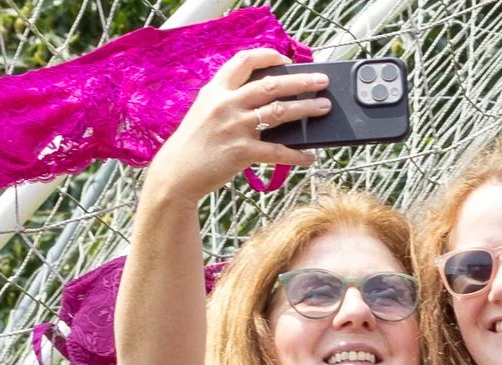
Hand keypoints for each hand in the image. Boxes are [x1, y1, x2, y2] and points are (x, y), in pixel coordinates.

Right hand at [141, 49, 324, 206]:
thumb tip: (267, 97)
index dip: (269, 56)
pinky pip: (277, 151)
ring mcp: (234, 127)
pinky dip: (297, 154)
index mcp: (216, 89)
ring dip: (306, 109)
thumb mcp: (206, 110)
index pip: (244, 61)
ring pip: (278, 112)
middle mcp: (226, 103)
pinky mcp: (241, 151)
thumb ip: (231, 99)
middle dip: (300, 81)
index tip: (287, 60)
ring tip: (324, 107)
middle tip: (322, 81)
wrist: (177, 172)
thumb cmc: (195, 141)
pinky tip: (310, 157)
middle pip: (270, 84)